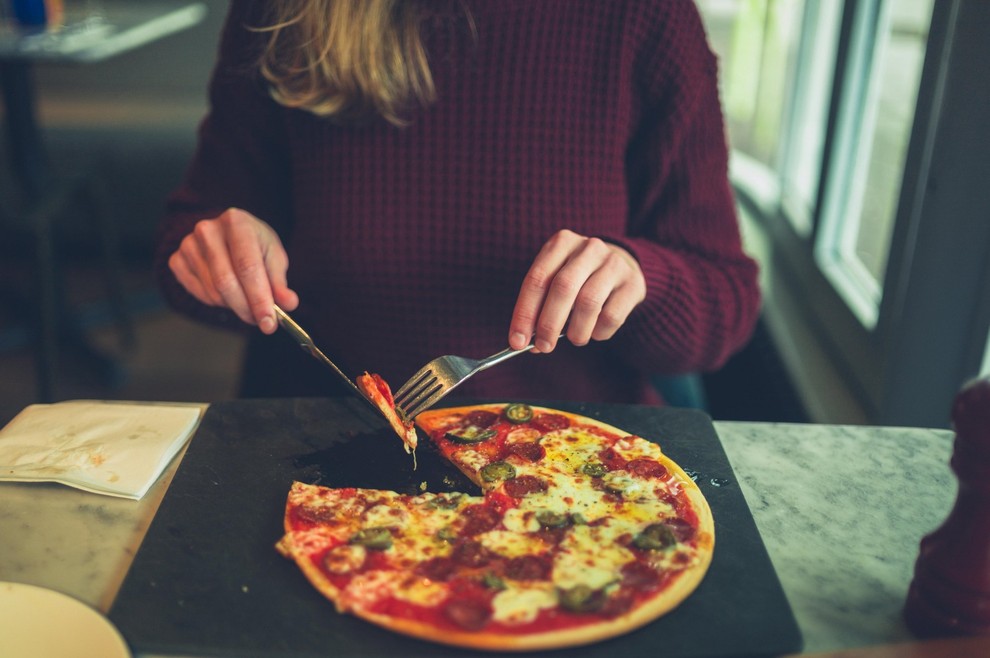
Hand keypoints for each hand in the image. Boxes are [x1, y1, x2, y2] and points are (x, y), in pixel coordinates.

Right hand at [167, 207, 297, 332]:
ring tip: (247, 300)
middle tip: (262, 322)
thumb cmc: (255, 246)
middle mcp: (207, 230)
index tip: (269, 323)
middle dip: (246, 308)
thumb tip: (288, 303)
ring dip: (234, 306)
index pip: (247, 267)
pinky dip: (217, 302)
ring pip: (213, 292)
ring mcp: (188, 244)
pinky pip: (199, 294)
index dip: (259, 298)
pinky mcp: (176, 260)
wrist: (229, 234)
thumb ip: (279, 282)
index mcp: (236, 222)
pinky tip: (228, 293)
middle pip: (226, 281)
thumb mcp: (273, 257)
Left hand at [508, 229, 645, 352]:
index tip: (517, 341)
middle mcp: (589, 248)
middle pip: (563, 288)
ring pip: (589, 303)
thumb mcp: (556, 280)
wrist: (622, 265)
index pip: (537, 279)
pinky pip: (611, 316)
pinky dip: (598, 332)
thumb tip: (525, 341)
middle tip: (543, 347)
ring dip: (576, 331)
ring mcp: (613, 263)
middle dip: (548, 323)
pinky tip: (595, 332)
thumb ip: (540, 307)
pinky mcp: (632, 283)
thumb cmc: (579, 278)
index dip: (524, 312)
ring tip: (574, 339)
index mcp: (562, 242)